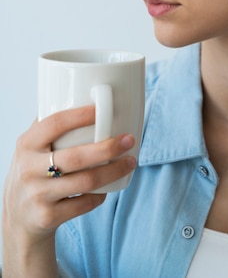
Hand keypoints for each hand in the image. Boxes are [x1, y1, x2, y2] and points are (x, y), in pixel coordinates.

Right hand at [2, 106, 135, 275]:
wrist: (17, 217)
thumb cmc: (33, 170)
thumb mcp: (31, 145)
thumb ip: (50, 122)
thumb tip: (83, 89)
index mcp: (26, 144)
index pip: (55, 123)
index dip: (81, 115)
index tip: (103, 109)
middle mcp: (29, 169)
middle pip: (76, 156)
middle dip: (108, 147)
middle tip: (130, 139)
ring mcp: (38, 195)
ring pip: (85, 182)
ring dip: (113, 171)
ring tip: (130, 162)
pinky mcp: (47, 217)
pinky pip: (83, 204)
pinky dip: (100, 195)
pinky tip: (109, 187)